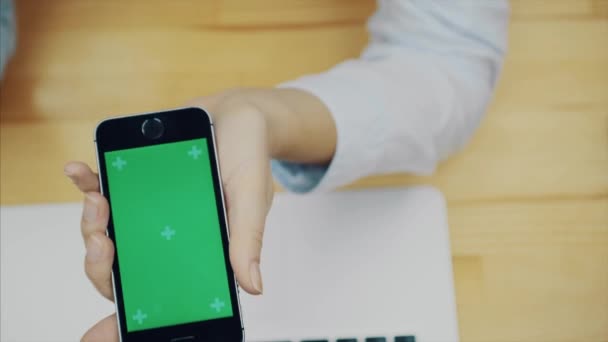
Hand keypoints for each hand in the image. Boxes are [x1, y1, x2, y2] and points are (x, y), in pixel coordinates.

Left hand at [66, 88, 335, 340]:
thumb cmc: (249, 157)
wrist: (238, 115)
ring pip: (108, 225)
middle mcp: (166, 230)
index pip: (156, 278)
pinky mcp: (137, 179)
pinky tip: (76, 169)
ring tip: (95, 199)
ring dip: (92, 218)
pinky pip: (105, 183)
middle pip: (122, 257)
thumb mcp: (252, 197)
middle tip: (102, 239)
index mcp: (194, 245)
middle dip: (101, 254)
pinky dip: (87, 180)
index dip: (127, 283)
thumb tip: (254, 287)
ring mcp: (148, 206)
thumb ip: (247, 239)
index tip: (117, 267)